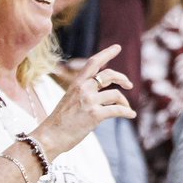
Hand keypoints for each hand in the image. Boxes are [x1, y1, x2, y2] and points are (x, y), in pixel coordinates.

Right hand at [31, 44, 134, 158]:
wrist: (51, 135)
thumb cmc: (60, 121)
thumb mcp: (70, 99)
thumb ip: (84, 93)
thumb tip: (104, 95)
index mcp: (76, 83)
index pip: (93, 63)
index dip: (107, 53)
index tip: (117, 47)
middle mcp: (83, 88)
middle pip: (109, 75)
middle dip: (122, 78)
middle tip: (129, 84)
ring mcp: (89, 101)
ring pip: (116, 95)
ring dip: (125, 102)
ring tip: (127, 109)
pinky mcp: (95, 114)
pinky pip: (118, 110)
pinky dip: (127, 112)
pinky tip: (131, 115)